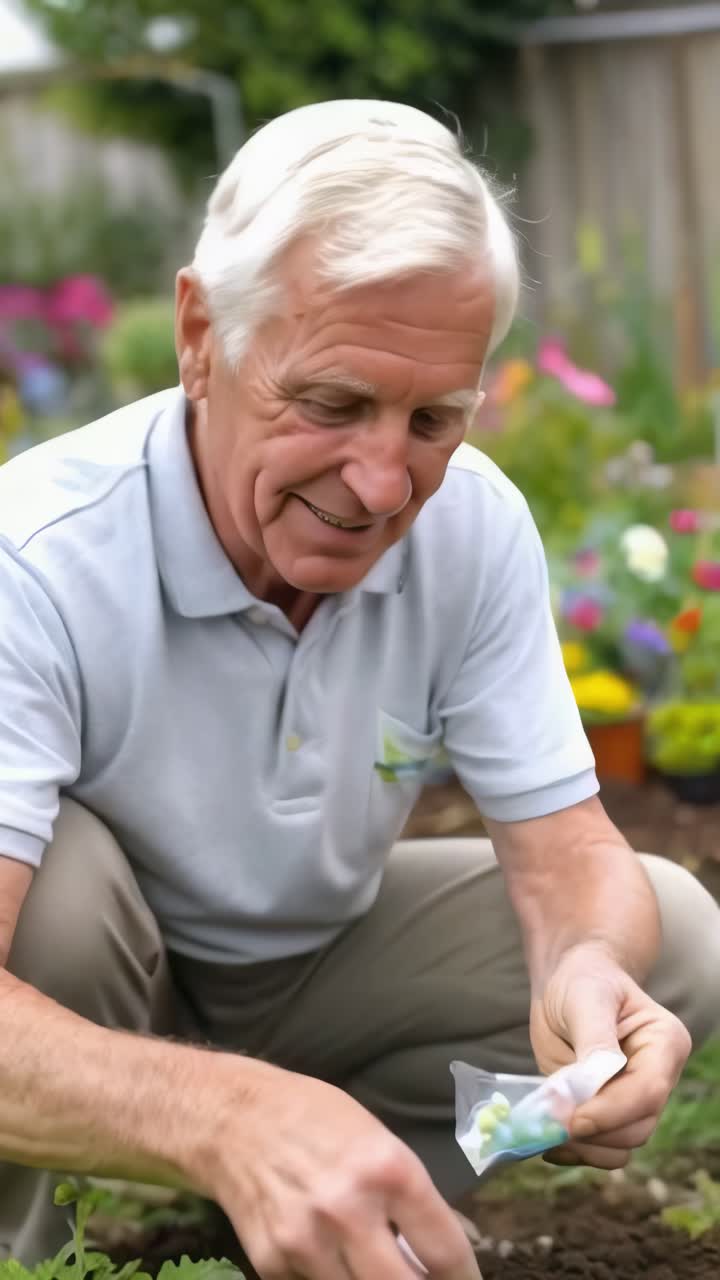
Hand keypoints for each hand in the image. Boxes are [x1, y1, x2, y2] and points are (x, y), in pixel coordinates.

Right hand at [202, 1059, 481, 1279]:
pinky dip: (330, 1278)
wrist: (232, 1118)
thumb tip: (451, 1244)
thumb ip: (410, 1195)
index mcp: (387, 1169)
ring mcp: (307, 1243)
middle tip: (422, 1279)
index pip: (444, 1250)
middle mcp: (349, 1210)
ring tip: (372, 1263)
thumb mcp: (376, 1137)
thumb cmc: (314, 1118)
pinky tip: (328, 1254)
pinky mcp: (272, 1264)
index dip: (464, 1277)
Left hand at [530, 943, 690, 1169]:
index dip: (608, 1111)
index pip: (648, 1091)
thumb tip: (591, 1084)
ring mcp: (634, 1100)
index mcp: (665, 1043)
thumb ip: (594, 1040)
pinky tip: (546, 1138)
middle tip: (545, 1122)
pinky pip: (602, 1150)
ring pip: (621, 1146)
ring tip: (542, 1129)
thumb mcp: (586, 997)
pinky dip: (576, 1152)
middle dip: (592, 1130)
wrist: (567, 985)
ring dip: (582, 1147)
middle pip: (636, 1126)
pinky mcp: (609, 1115)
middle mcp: (658, 1077)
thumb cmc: (582, 981)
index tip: (568, 1117)